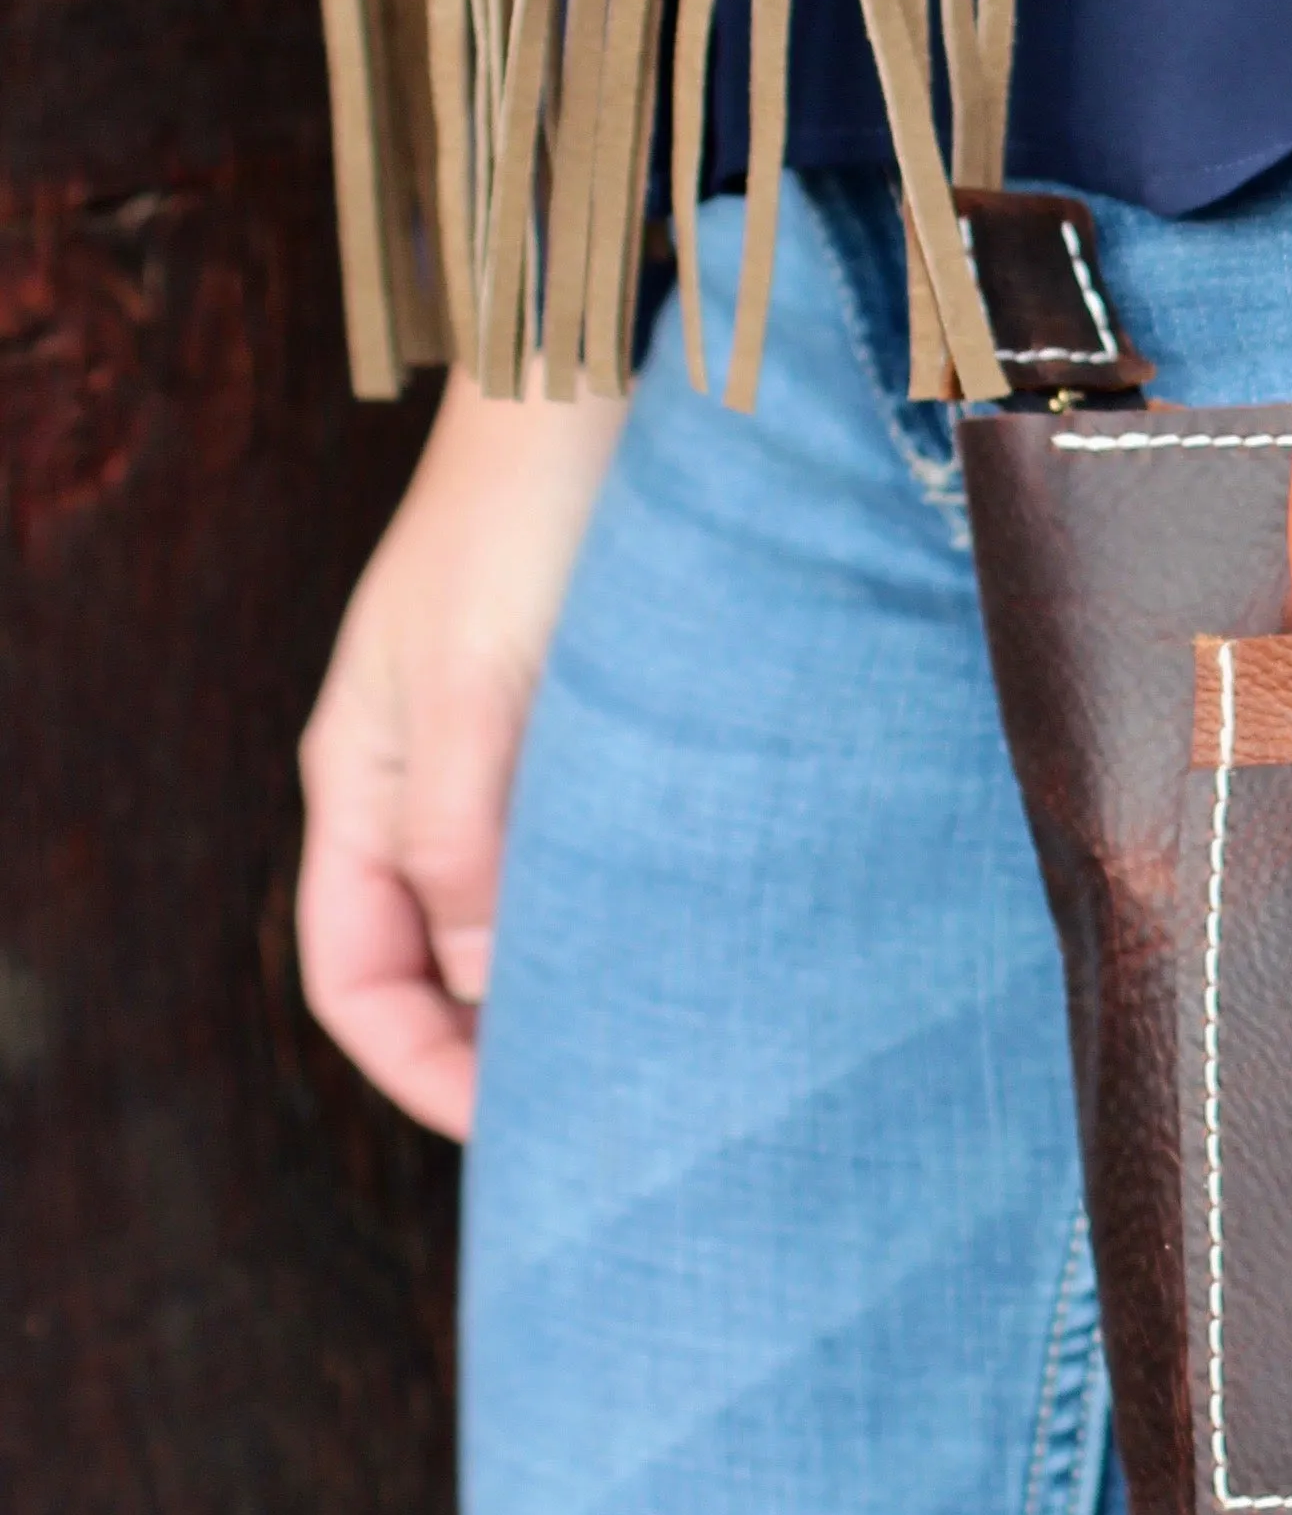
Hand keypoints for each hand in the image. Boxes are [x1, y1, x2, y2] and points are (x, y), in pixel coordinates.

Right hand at [297, 367, 627, 1138]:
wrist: (600, 383)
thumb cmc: (527, 514)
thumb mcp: (484, 679)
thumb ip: (473, 829)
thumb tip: (486, 979)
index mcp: (365, 784)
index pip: (357, 979)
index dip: (424, 1072)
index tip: (520, 1131)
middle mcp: (429, 787)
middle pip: (446, 965)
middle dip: (514, 1048)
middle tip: (627, 1115)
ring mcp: (507, 758)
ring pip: (526, 915)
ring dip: (587, 981)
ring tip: (682, 1045)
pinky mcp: (591, 728)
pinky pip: (594, 853)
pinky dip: (635, 909)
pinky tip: (712, 940)